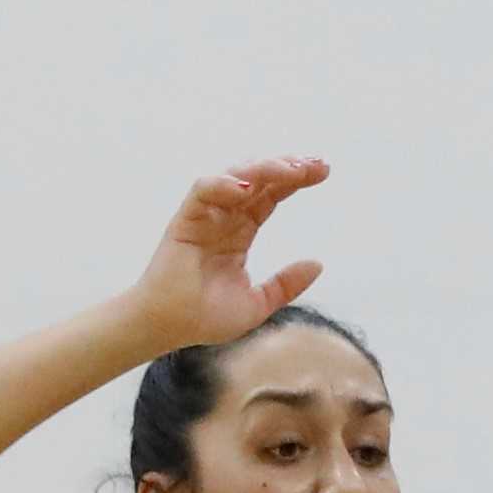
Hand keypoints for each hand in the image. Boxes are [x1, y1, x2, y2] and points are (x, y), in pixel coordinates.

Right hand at [128, 158, 328, 352]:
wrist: (168, 329)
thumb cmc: (205, 318)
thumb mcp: (258, 303)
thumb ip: (286, 284)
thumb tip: (318, 264)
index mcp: (240, 233)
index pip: (271, 196)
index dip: (296, 180)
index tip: (324, 171)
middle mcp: (223, 218)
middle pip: (259, 180)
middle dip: (288, 166)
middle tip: (317, 164)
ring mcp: (204, 216)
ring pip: (235, 177)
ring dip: (263, 169)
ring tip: (292, 170)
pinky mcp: (184, 219)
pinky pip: (203, 190)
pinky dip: (223, 183)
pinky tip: (247, 188)